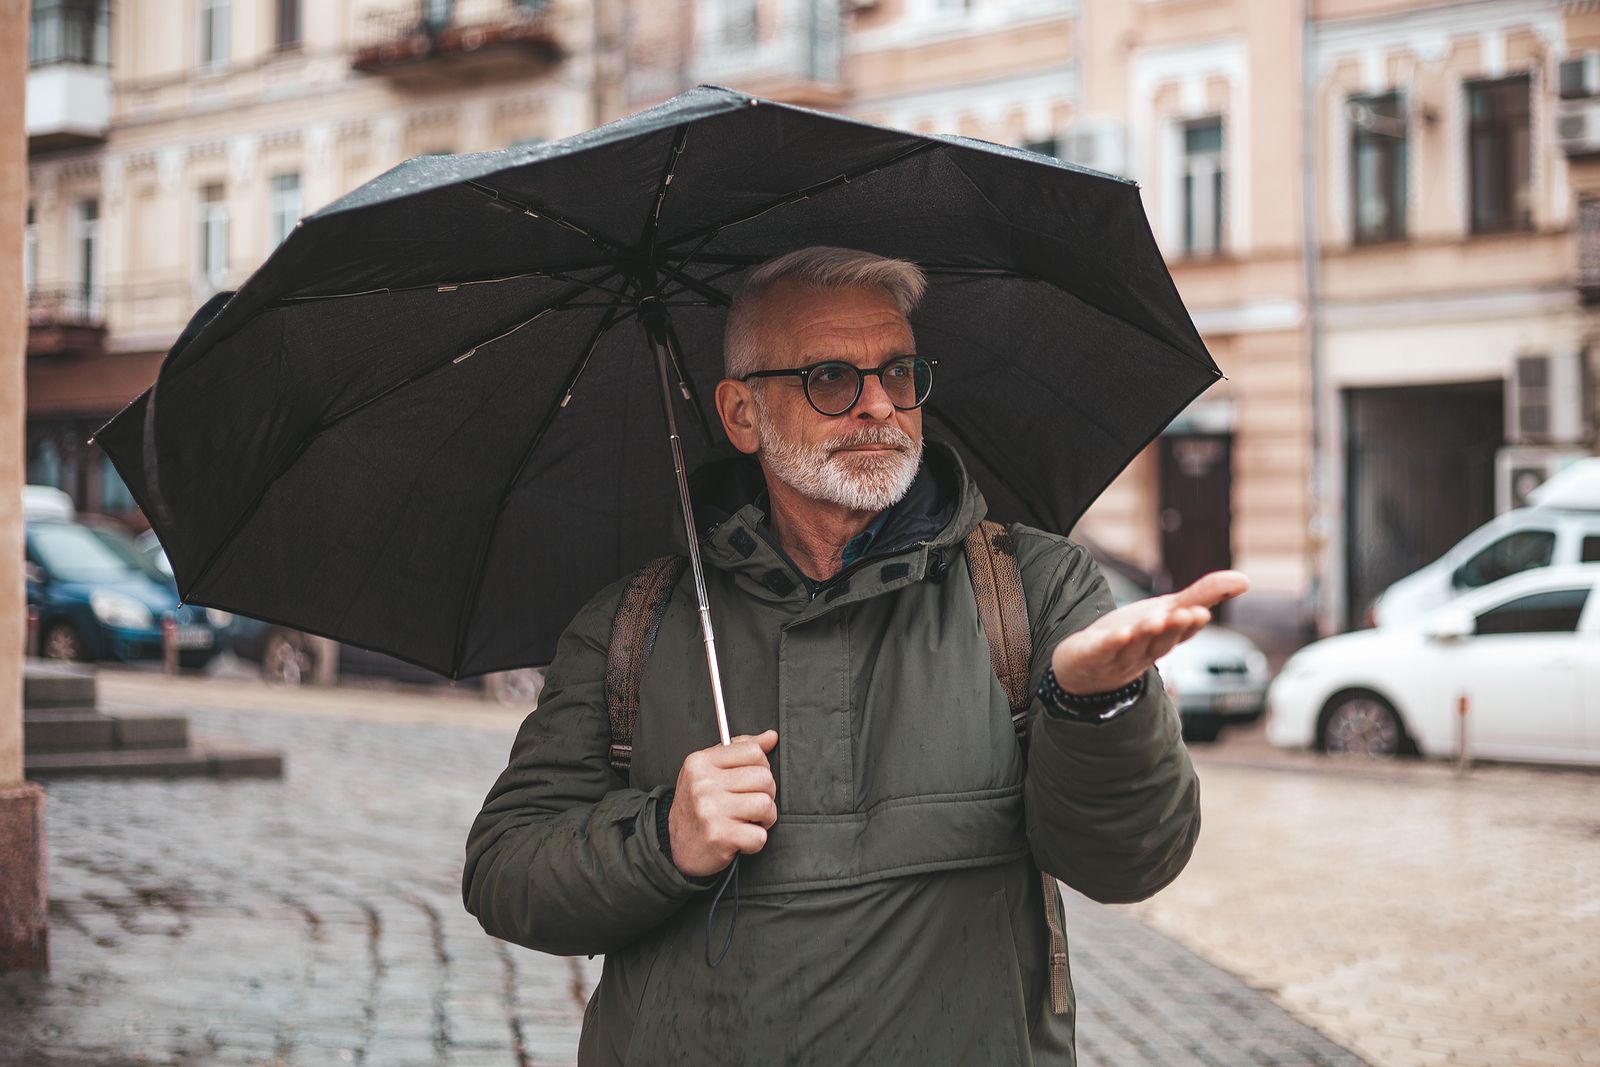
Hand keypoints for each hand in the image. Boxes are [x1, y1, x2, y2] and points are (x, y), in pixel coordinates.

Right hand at [667, 730, 778, 877]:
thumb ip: (740, 751)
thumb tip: (771, 736)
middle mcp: (703, 783)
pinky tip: (740, 838)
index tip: (752, 781)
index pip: (753, 751)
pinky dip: (755, 841)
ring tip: (747, 821)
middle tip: (751, 805)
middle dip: (766, 794)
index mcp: (701, 762)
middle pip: (764, 778)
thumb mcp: (710, 770)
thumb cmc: (699, 805)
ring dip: (764, 818)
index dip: (762, 767)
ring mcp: (710, 810)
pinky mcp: (718, 836)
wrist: (674, 844)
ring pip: (765, 805)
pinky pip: (759, 835)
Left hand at [1051, 570, 1249, 693]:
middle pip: (1162, 642)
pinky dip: (1110, 644)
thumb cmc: (1133, 636)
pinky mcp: (1090, 656)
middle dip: (1175, 629)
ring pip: (1134, 646)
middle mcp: (1144, 650)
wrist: (1086, 668)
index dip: (1191, 624)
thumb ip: (1203, 595)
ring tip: (1157, 619)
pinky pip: (1101, 651)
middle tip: (1189, 614)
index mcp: (1165, 639)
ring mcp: (1117, 657)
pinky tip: (1118, 634)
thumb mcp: (1167, 611)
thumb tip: (1245, 580)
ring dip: (1147, 634)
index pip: (1182, 632)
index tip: (1202, 612)